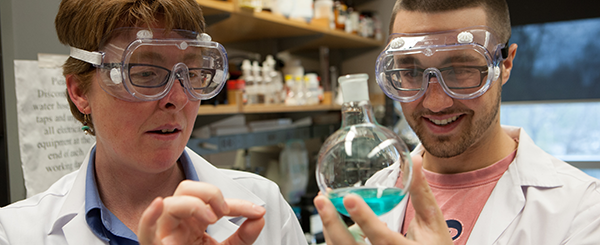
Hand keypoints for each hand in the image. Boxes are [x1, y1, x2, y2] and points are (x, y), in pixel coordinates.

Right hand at [138, 180, 265, 244]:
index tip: (257, 211)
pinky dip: (150, 215)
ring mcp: (165, 233)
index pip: (214, 201)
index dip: (239, 204)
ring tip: (211, 218)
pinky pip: (145, 229)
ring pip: (170, 204)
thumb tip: (259, 217)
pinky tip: (159, 205)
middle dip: (208, 193)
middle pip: (186, 190)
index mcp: (193, 220)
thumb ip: (244, 235)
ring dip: (193, 205)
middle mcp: (178, 222)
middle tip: (224, 211)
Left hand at [313, 160, 451, 244]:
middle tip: (321, 200)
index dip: (365, 219)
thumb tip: (414, 161)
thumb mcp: (433, 222)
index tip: (349, 199)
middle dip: (332, 224)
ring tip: (324, 204)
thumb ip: (421, 193)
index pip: (383, 239)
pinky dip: (336, 237)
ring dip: (330, 228)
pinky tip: (337, 222)